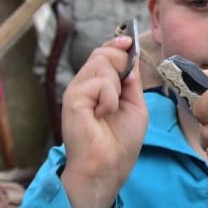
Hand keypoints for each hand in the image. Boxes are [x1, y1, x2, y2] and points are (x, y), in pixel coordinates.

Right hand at [60, 34, 148, 207]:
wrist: (110, 165)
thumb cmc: (121, 141)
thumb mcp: (134, 103)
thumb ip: (131, 79)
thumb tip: (131, 51)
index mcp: (98, 85)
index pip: (104, 53)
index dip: (117, 44)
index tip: (128, 42)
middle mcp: (85, 85)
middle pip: (102, 52)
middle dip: (120, 61)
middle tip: (124, 86)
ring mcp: (77, 91)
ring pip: (100, 63)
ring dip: (115, 84)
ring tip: (111, 107)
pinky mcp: (72, 100)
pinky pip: (98, 83)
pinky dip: (109, 98)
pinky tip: (103, 114)